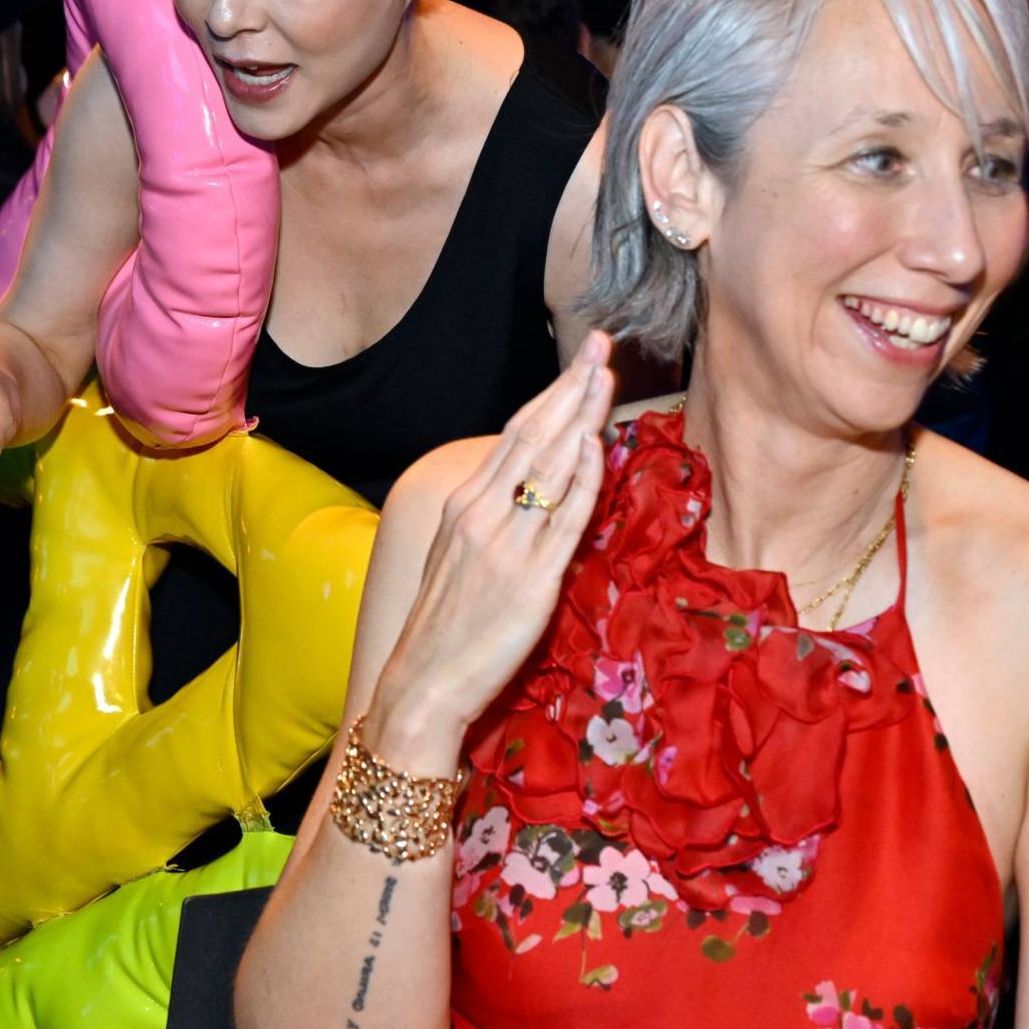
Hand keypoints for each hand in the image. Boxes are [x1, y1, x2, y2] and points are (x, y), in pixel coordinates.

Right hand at [368, 332, 613, 766]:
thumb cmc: (442, 626)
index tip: (578, 362)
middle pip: (534, 434)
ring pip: (551, 465)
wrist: (422, 683)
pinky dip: (583, 477)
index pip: (515, 434)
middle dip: (570, 386)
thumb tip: (530, 487)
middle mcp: (481, 514)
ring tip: (607, 377)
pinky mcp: (531, 579)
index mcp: (462, 505)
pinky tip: (598, 445)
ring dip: (582, 416)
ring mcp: (506, 544)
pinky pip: (564, 517)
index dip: (551, 394)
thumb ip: (491, 519)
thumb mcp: (455, 556)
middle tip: (600, 344)